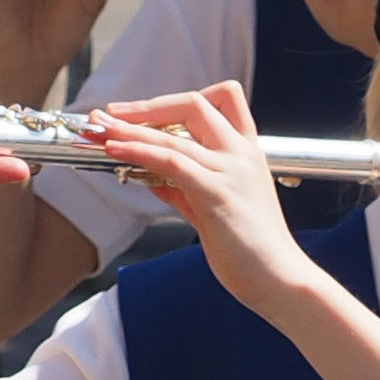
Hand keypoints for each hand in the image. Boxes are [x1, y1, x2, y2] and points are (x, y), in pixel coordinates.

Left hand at [79, 82, 311, 303]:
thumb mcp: (214, 212)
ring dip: (129, 129)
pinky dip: (139, 151)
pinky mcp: (217, 193)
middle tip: (110, 114)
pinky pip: (172, 162)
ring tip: (98, 128)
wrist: (280, 280)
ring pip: (173, 135)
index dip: (179, 101)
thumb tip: (153, 179)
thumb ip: (185, 191)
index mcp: (246, 153)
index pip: (222, 99)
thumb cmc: (251, 252)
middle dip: (146, 107)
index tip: (143, 111)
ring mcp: (231, 170)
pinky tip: (115, 150)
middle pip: (193, 104)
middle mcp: (241, 153)